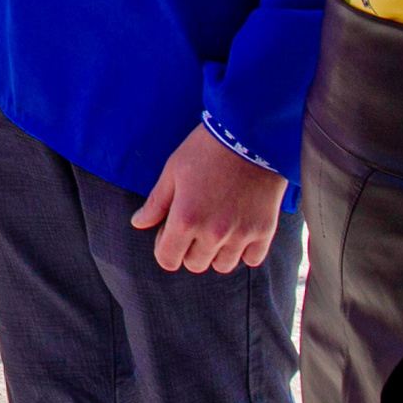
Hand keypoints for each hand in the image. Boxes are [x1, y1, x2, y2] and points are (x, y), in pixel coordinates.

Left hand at [130, 123, 287, 272]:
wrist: (248, 137)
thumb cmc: (204, 150)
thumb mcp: (172, 171)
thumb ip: (156, 203)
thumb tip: (138, 223)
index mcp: (185, 218)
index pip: (168, 259)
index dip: (165, 249)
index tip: (169, 233)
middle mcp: (213, 233)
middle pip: (195, 264)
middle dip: (188, 249)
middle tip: (193, 224)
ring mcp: (241, 234)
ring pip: (223, 266)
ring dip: (216, 252)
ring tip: (216, 227)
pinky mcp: (264, 231)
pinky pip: (251, 260)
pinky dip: (244, 250)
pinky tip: (238, 230)